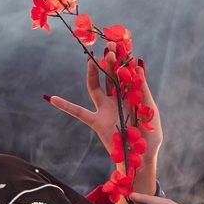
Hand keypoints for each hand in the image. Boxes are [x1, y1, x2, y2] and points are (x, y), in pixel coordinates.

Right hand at [45, 41, 163, 159]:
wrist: (141, 158)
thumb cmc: (149, 136)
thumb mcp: (150, 110)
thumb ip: (143, 90)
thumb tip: (138, 66)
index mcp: (130, 96)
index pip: (125, 74)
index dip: (123, 61)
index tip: (123, 45)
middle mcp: (116, 100)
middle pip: (110, 76)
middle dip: (109, 61)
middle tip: (109, 46)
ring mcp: (105, 109)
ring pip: (96, 87)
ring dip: (94, 72)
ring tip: (92, 58)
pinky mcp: (97, 122)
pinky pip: (78, 113)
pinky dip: (65, 106)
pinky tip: (52, 98)